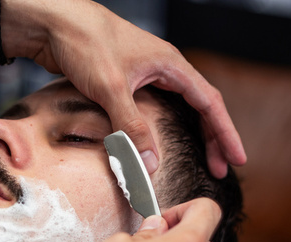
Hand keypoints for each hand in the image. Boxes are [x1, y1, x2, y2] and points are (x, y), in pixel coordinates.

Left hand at [4, 0, 246, 177]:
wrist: (52, 22)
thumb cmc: (84, 43)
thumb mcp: (112, 89)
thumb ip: (132, 128)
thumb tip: (152, 166)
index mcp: (171, 65)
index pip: (210, 103)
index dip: (226, 133)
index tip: (238, 159)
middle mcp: (163, 68)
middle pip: (199, 107)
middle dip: (212, 139)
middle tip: (219, 169)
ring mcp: (144, 74)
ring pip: (178, 108)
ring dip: (190, 134)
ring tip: (198, 160)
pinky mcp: (125, 82)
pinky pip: (155, 109)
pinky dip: (164, 129)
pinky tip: (158, 144)